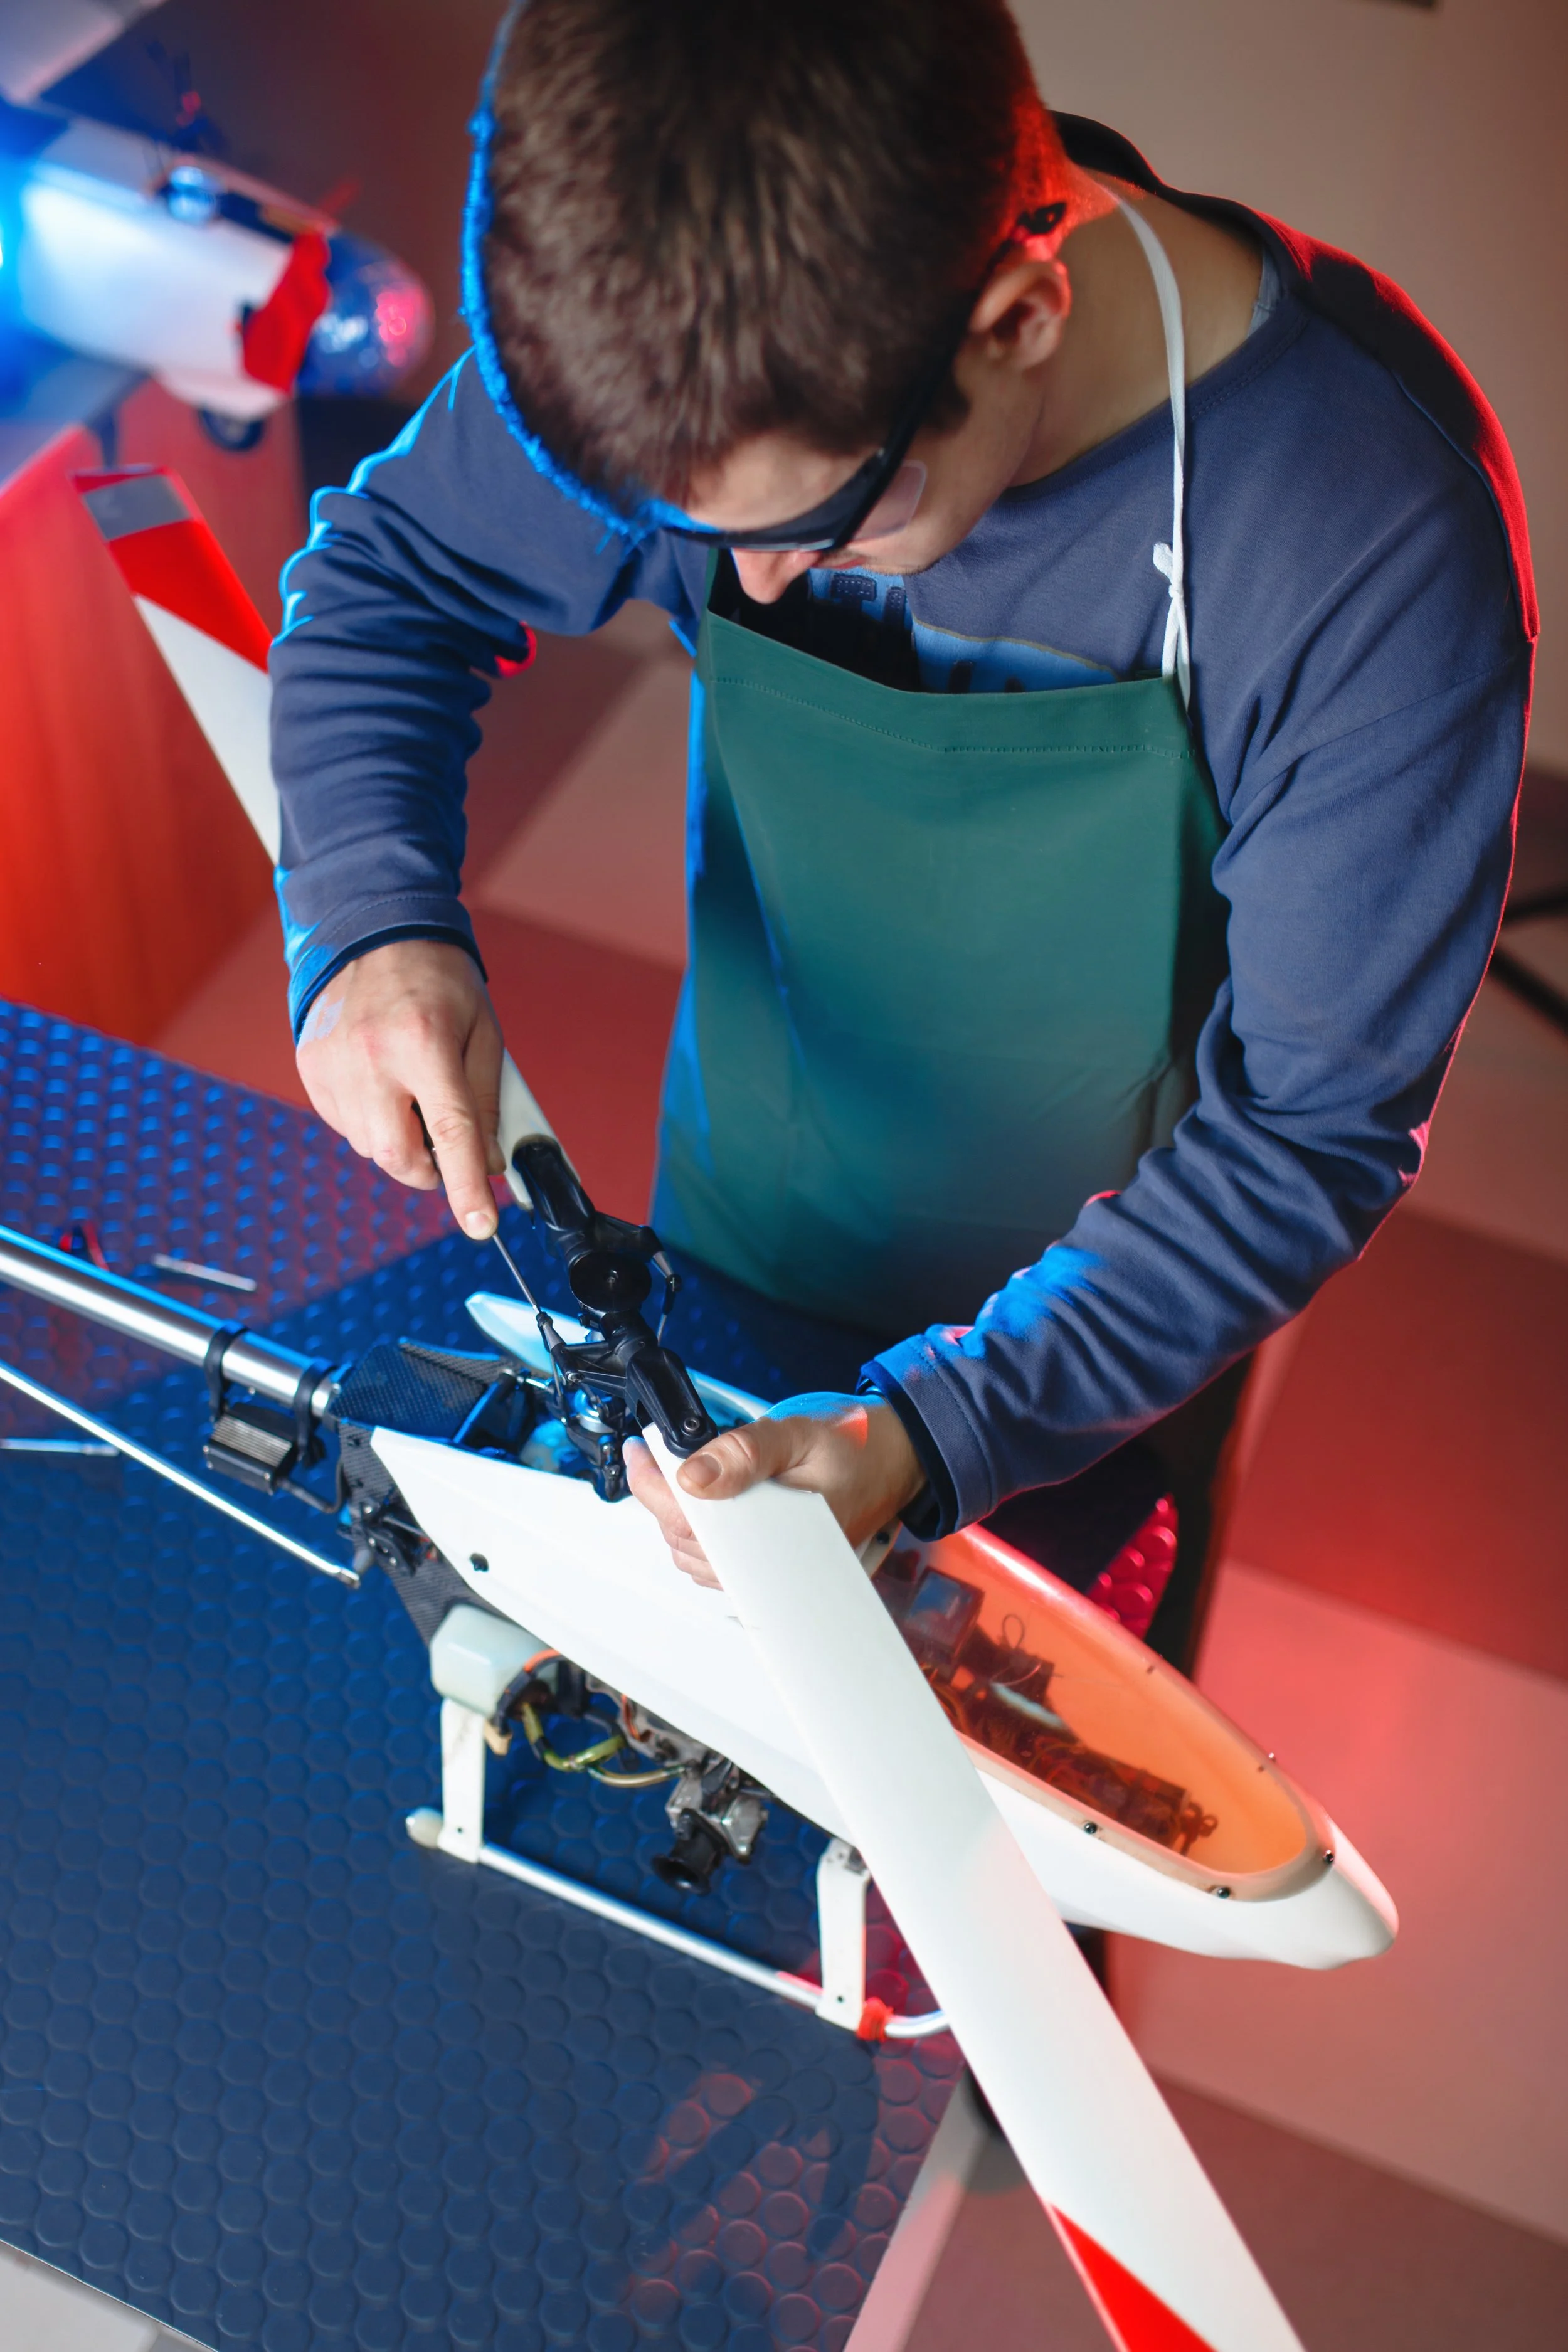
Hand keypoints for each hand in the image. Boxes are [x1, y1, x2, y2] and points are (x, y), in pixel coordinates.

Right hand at [296, 938, 504, 1237]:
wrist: (371, 930)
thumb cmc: (436, 979)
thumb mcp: (483, 1030)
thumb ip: (487, 1100)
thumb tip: (490, 1162)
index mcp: (423, 1043)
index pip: (450, 1133)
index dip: (467, 1187)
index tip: (480, 1225)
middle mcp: (371, 1057)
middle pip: (398, 1156)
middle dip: (428, 1171)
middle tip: (446, 1152)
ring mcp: (333, 1065)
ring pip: (370, 1147)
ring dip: (399, 1140)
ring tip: (411, 1092)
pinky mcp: (310, 1068)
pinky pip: (345, 1125)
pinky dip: (370, 1122)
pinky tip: (382, 1083)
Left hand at [623, 1392, 925, 1588]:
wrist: (900, 1459)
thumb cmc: (861, 1450)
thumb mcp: (800, 1436)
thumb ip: (746, 1452)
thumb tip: (693, 1473)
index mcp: (778, 1541)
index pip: (694, 1529)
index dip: (655, 1490)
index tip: (640, 1455)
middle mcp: (773, 1569)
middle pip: (686, 1544)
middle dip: (658, 1497)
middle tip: (647, 1453)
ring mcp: (770, 1573)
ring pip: (696, 1557)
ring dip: (673, 1516)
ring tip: (665, 1471)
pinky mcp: (770, 1568)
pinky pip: (716, 1561)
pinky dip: (696, 1530)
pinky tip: (696, 1498)